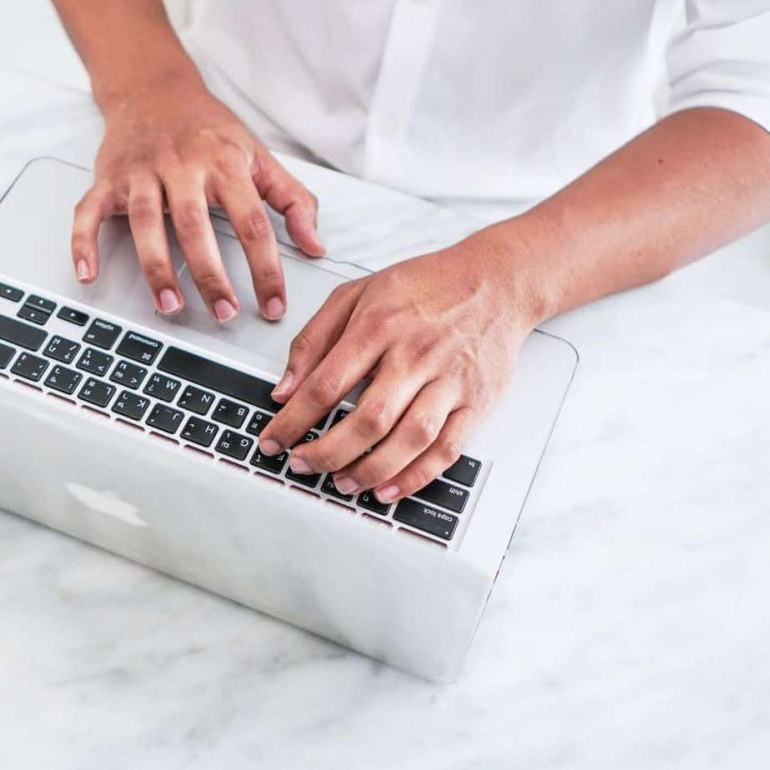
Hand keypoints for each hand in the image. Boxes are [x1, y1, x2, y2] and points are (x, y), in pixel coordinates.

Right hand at [71, 77, 324, 320]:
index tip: (274, 306)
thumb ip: (292, 200)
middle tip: (225, 313)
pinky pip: (90, 212)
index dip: (266, 269)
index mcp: (224, 162)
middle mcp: (181, 165)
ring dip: (157, 269)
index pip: (252, 222)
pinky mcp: (108, 178)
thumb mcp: (258, 155)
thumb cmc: (208, 128)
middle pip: (196, 226)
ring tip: (170, 307)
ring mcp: (141, 172)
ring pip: (147, 224)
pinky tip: (88, 274)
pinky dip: (84, 243)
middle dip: (210, 275)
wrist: (154, 87)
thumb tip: (316, 245)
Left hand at [258, 236, 541, 502]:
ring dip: (370, 470)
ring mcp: (449, 381)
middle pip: (368, 419)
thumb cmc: (425, 286)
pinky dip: (414, 476)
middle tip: (302, 465)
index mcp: (379, 325)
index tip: (273, 441)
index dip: (293, 421)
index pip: (326, 384)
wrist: (496, 280)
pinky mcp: (476, 402)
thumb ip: (314, 339)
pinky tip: (387, 488)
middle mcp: (415, 355)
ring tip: (341, 482)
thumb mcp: (356, 293)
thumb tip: (285, 387)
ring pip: (408, 440)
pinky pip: (445, 450)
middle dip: (327, 452)